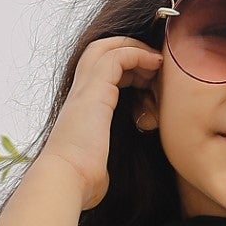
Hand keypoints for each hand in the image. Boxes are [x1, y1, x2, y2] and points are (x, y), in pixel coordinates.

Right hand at [38, 36, 163, 210]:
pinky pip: (118, 57)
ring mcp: (86, 87)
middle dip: (128, 49)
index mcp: (83, 106)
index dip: (125, 67)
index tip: (149, 78)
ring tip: (157, 60)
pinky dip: (137, 54)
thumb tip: (128, 166)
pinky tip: (154, 64)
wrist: (68, 178)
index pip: (101, 71)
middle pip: (101, 51)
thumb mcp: (103, 158)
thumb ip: (113, 151)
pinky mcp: (96, 89)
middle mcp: (81, 91)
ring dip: (135, 49)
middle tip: (155, 61)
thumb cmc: (84, 177)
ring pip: (107, 48)